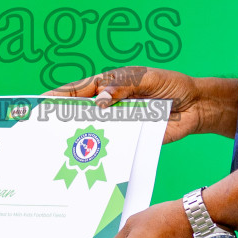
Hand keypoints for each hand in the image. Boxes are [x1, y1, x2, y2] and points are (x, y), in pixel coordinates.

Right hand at [52, 66, 205, 143]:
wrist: (196, 106)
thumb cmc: (171, 85)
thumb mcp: (147, 79)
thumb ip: (123, 86)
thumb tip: (101, 101)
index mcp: (110, 85)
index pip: (81, 89)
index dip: (61, 95)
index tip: (42, 101)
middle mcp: (111, 105)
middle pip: (82, 111)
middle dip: (63, 118)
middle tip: (43, 127)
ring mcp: (120, 123)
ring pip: (95, 130)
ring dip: (80, 137)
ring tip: (60, 145)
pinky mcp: (132, 139)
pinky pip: (114, 146)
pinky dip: (103, 151)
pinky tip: (91, 157)